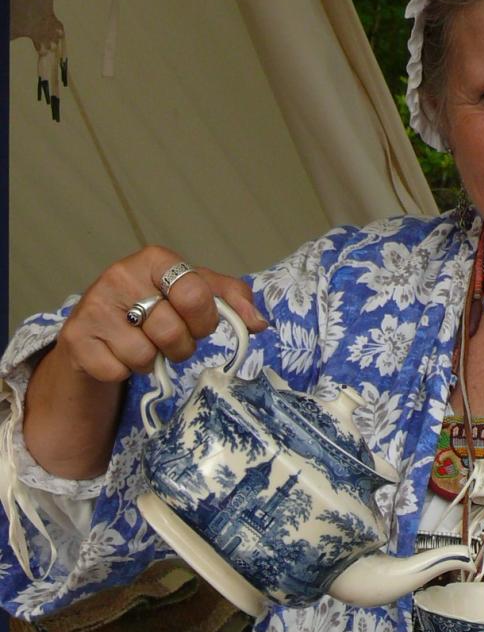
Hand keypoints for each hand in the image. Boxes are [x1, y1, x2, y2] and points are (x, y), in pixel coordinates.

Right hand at [23, 246, 266, 478]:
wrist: (99, 329)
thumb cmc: (155, 305)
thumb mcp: (195, 292)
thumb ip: (232, 299)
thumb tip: (259, 322)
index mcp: (155, 259)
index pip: (195, 294)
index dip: (205, 319)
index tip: (200, 323)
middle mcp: (120, 275)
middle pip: (173, 331)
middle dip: (181, 345)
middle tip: (172, 337)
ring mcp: (94, 306)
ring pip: (145, 355)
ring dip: (154, 360)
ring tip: (144, 343)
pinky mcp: (76, 338)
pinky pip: (119, 371)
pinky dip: (126, 371)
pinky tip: (118, 352)